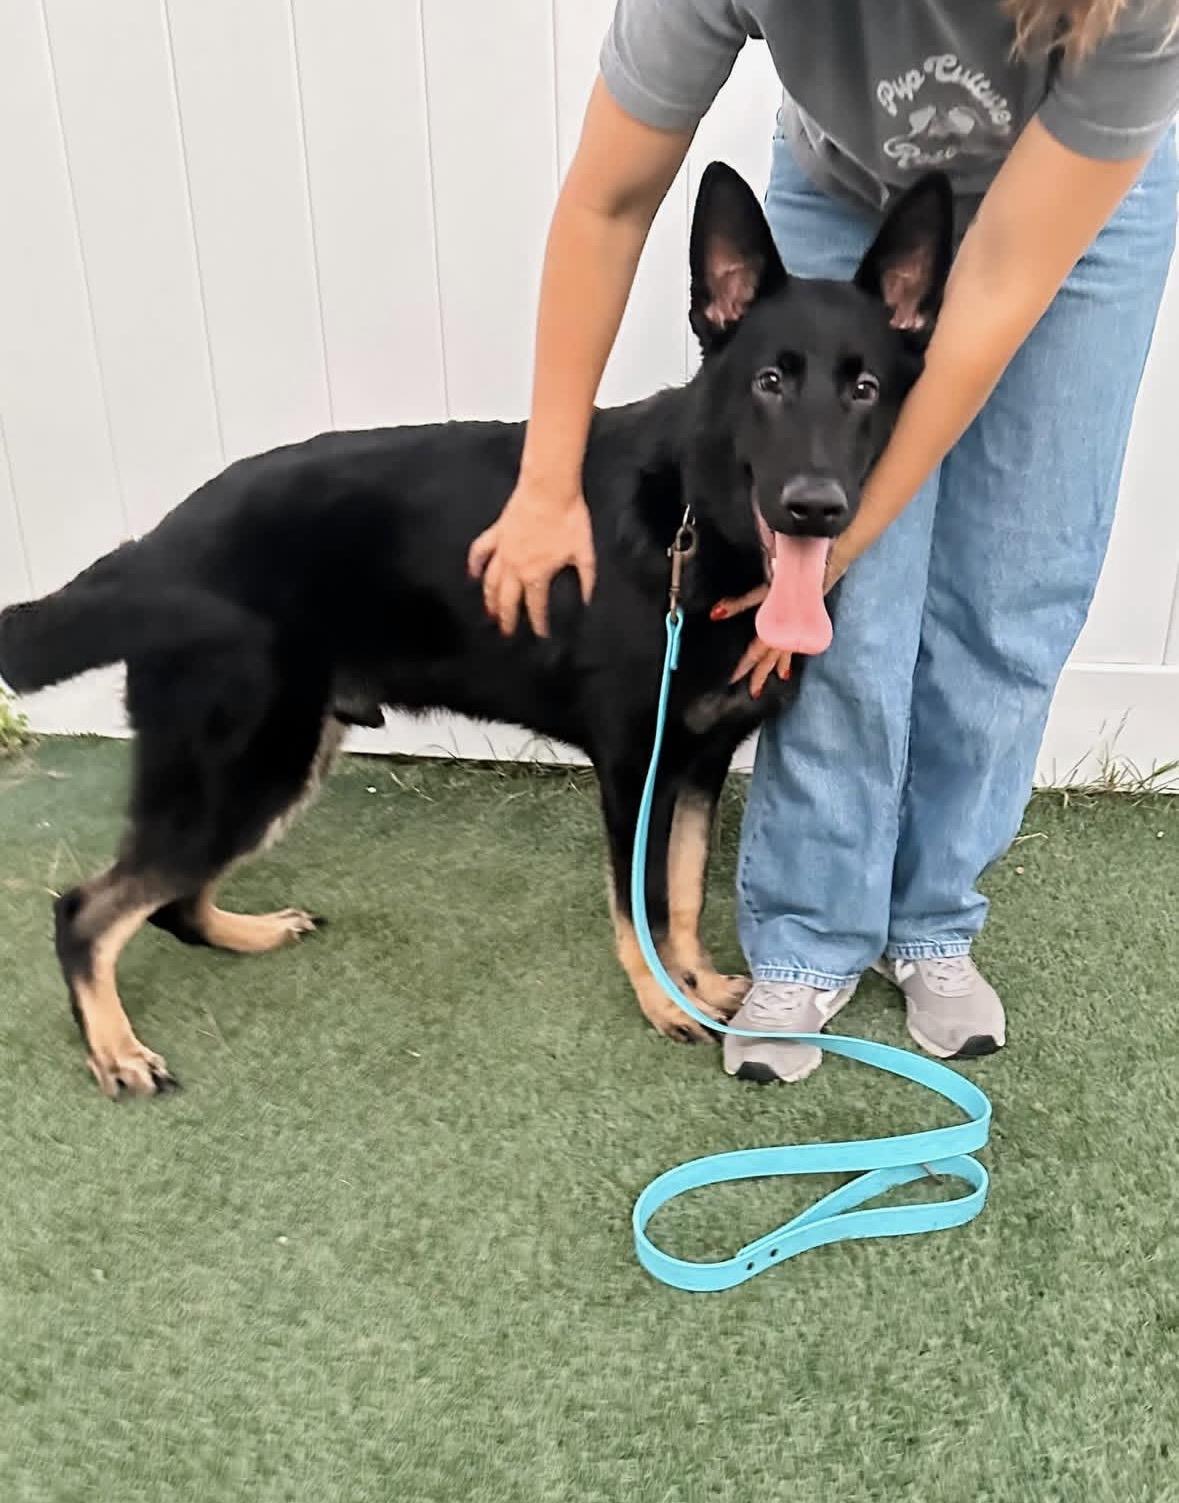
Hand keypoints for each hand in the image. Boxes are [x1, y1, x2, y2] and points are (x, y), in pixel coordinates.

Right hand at [468, 481, 595, 636]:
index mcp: (537, 575)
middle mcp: (515, 568)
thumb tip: (587, 600)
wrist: (549, 489)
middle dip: (507, 620)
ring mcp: (503, 551)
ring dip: (489, 599)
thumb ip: (587, 580)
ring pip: (490, 582)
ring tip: (489, 613)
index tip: (541, 634)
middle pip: (507, 601)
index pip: (536, 607)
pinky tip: (472, 574)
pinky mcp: (496, 533)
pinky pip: (480, 551)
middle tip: (506, 633)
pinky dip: (474, 564)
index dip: (538, 624)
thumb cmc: (569, 520)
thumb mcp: (585, 553)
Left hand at [711, 539, 853, 694]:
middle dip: (761, 675)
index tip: (733, 680)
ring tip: (778, 678)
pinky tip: (793, 660)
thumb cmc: (791, 578)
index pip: (755, 653)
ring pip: (786, 654)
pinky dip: (792, 655)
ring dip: (779, 667)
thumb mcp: (761, 592)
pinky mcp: (806, 622)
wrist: (821, 569)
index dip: (744, 667)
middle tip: (754, 692)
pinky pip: (797, 645)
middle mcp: (788, 633)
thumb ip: (738, 605)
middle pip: (771, 659)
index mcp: (775, 629)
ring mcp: (799, 629)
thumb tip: (715, 615)